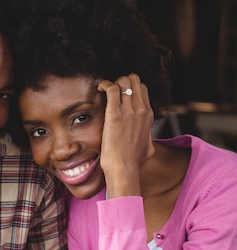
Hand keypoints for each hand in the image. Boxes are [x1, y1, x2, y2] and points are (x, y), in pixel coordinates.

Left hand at [98, 73, 154, 197]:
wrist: (124, 169)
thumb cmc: (133, 163)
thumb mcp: (149, 148)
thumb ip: (148, 138)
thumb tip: (147, 140)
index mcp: (148, 115)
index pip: (142, 89)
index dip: (129, 87)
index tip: (119, 94)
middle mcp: (141, 110)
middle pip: (134, 80)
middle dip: (121, 80)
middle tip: (111, 90)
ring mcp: (129, 111)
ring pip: (123, 81)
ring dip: (112, 82)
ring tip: (104, 90)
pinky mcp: (115, 114)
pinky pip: (112, 88)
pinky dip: (105, 85)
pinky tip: (100, 90)